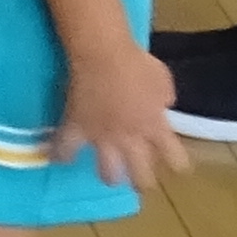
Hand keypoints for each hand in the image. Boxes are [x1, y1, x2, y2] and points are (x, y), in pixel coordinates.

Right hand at [61, 42, 184, 191]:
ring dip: (108, 175)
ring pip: (107, 171)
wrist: (103, 54)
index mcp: (155, 127)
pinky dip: (62, 154)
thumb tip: (162, 106)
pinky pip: (66, 147)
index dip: (177, 165)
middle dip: (141, 182)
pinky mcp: (77, 128)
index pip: (175, 158)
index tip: (174, 166)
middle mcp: (131, 139)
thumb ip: (164, 98)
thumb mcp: (162, 80)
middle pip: (141, 175)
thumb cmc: (136, 62)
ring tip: (107, 175)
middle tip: (138, 181)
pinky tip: (60, 159)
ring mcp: (103, 137)